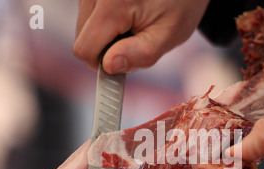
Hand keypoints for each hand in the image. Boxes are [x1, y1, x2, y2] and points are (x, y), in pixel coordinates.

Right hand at [74, 0, 209, 73]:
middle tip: (135, 41)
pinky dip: (107, 24)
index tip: (125, 64)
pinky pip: (90, 17)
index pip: (85, 49)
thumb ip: (140, 55)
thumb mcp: (167, 35)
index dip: (102, 65)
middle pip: (83, 39)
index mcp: (112, 4)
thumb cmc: (181, 4)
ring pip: (85, 29)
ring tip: (134, 25)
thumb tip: (110, 67)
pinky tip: (128, 16)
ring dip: (107, 36)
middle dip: (107, 49)